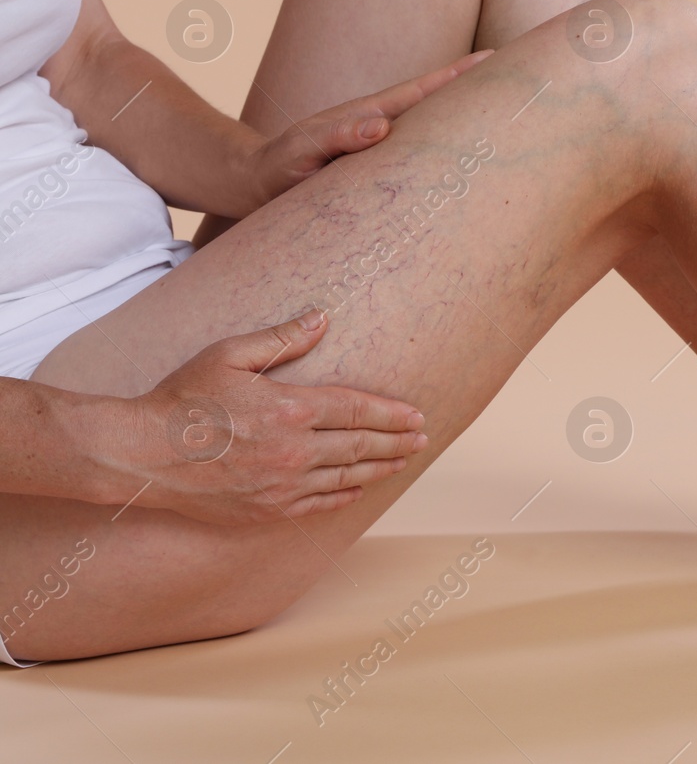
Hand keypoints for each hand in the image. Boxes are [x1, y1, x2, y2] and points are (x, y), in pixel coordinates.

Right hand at [113, 310, 427, 523]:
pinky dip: (343, 495)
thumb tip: (323, 318)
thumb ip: (282, 338)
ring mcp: (280, 485)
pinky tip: (358, 488)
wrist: (141, 455)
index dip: (391, 413)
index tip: (416, 415)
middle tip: (422, 438)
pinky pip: (317, 504)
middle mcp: (293, 451)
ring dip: (379, 468)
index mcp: (290, 409)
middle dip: (396, 441)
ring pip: (345, 477)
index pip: (356, 410)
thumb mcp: (229, 355)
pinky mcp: (265, 510)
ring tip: (402, 461)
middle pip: (359, 446)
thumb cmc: (183, 398)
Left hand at [242, 49, 492, 211]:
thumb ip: (337, 137)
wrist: (255, 182)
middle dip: (478, 86)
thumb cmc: (277, 168)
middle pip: (439, 101)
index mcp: (371, 114)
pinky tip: (470, 150)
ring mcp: (384, 141)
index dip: (459, 76)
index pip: (423, 92)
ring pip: (435, 126)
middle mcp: (383, 123)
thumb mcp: (301, 152)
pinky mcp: (382, 164)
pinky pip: (424, 151)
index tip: (494, 59)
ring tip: (512, 109)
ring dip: (470, 115)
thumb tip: (381, 127)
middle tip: (523, 71)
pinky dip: (449, 145)